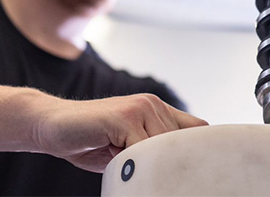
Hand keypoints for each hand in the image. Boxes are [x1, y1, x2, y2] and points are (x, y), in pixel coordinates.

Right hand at [36, 93, 207, 172]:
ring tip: (132, 170)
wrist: (54, 126)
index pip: (195, 128)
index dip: (198, 150)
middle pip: (181, 142)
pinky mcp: (123, 116)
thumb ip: (152, 150)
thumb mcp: (130, 146)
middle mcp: (153, 105)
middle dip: (172, 166)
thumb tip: (179, 171)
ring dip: (150, 165)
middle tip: (161, 182)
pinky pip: (141, 148)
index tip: (197, 174)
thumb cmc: (94, 140)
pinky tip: (118, 163)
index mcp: (159, 110)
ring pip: (163, 147)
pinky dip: (133, 164)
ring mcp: (140, 108)